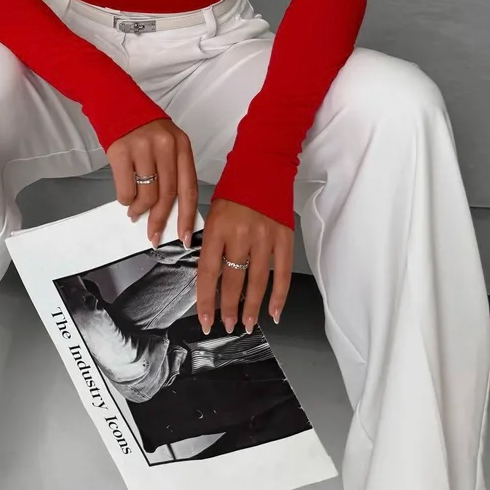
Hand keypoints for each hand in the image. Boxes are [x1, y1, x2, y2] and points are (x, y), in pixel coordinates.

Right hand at [107, 118, 197, 249]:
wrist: (114, 99)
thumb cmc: (142, 125)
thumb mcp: (166, 141)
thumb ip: (172, 168)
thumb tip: (171, 208)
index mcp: (182, 145)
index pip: (189, 187)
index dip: (187, 216)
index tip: (184, 237)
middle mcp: (165, 145)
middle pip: (168, 194)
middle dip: (160, 219)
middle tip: (153, 234)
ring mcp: (142, 147)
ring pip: (147, 194)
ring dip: (139, 210)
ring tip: (134, 211)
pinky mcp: (120, 151)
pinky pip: (126, 189)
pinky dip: (125, 199)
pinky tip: (125, 197)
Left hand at [195, 198, 292, 334]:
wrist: (263, 165)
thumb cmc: (235, 188)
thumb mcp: (213, 212)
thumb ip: (211, 242)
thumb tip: (208, 274)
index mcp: (218, 228)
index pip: (208, 272)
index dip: (205, 299)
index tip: (205, 318)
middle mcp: (240, 235)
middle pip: (233, 280)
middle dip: (228, 308)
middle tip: (227, 325)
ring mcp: (265, 238)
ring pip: (257, 281)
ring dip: (252, 307)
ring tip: (246, 323)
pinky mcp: (284, 238)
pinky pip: (282, 274)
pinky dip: (279, 296)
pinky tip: (274, 312)